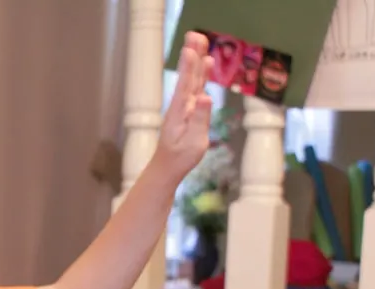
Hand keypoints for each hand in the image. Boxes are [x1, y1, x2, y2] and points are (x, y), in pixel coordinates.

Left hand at [152, 31, 213, 183]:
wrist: (168, 166)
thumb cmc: (181, 157)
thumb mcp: (194, 141)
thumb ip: (200, 118)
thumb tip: (204, 98)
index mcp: (179, 112)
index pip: (185, 86)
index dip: (189, 68)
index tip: (190, 50)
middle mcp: (180, 105)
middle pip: (188, 77)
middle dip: (192, 56)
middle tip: (195, 35)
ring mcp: (184, 106)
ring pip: (192, 79)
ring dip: (196, 60)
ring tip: (200, 42)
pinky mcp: (188, 109)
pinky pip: (196, 87)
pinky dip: (201, 73)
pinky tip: (205, 63)